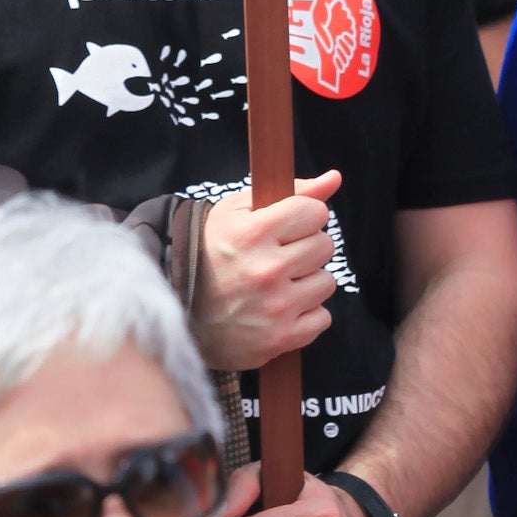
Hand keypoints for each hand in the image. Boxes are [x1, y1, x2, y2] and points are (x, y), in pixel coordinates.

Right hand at [191, 171, 340, 370]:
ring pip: (326, 282)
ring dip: (308, 281)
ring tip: (280, 283)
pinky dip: (307, 314)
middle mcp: (266, 270)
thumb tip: (335, 178)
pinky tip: (282, 308)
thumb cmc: (213, 251)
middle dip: (307, 246)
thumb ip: (291, 190)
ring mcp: (275, 307)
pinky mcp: (280, 338)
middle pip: (324, 246)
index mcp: (252, 233)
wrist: (181, 310)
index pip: (315, 212)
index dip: (305, 216)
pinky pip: (323, 318)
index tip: (290, 224)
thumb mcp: (238, 211)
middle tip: (282, 255)